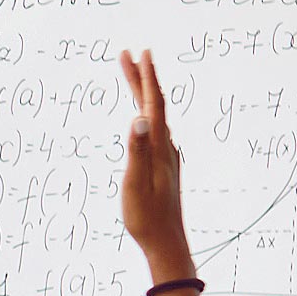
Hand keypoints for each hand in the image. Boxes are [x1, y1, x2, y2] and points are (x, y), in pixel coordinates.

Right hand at [118, 52, 192, 278]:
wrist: (166, 242)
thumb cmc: (147, 217)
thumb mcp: (135, 184)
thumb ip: (136, 151)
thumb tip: (138, 118)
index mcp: (158, 148)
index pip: (152, 104)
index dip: (146, 77)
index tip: (139, 53)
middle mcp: (165, 147)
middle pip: (154, 104)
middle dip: (142, 77)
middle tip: (130, 54)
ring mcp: (166, 156)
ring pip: (155, 115)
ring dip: (144, 92)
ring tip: (134, 75)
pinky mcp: (163, 164)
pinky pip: (155, 128)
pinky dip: (147, 110)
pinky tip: (144, 115)